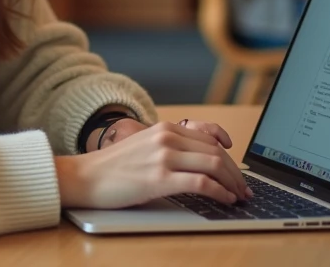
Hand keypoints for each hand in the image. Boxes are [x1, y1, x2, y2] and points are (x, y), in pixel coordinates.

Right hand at [56, 121, 251, 208]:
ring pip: (214, 165)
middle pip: (217, 152)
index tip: (238, 172)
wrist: (85, 176)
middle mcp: (167, 137)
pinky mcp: (160, 178)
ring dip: (232, 184)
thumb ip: (171, 148)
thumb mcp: (145, 147)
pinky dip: (219, 192)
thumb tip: (201, 163)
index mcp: (165, 128)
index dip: (230, 158)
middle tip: (244, 189)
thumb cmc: (113, 168)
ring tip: (238, 197)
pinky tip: (225, 200)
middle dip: (236, 173)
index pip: (211, 139)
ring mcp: (164, 156)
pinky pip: (202, 183)